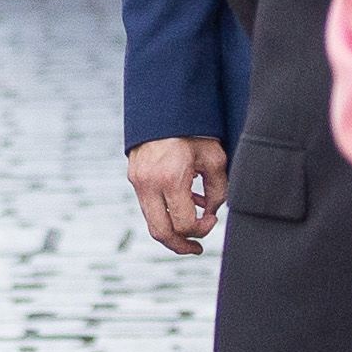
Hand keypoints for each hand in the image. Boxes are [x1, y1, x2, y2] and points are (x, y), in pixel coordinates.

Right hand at [126, 137, 226, 254]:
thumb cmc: (192, 128)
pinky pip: (148, 204)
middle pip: (161, 232)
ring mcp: (137, 180)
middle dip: (181, 245)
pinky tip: (183, 202)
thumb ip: (218, 190)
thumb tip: (211, 211)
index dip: (203, 229)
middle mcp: (149, 183)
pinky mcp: (134, 176)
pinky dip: (165, 211)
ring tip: (193, 226)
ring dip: (173, 228)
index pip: (185, 225)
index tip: (213, 218)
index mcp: (170, 179)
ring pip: (152, 221)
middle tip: (197, 248)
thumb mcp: (214, 158)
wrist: (163, 104)